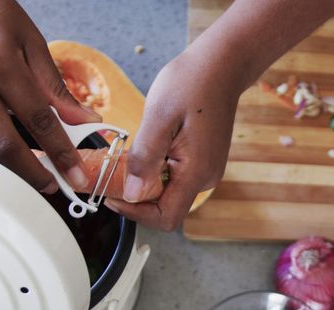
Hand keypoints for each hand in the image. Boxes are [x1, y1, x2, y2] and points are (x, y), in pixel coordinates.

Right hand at [0, 0, 100, 192]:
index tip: (76, 176)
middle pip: (1, 142)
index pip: (39, 120)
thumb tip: (85, 121)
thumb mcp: (29, 39)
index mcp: (0, 62)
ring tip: (14, 179)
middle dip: (30, 172)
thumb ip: (54, 84)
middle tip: (48, 186)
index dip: (62, 153)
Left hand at [104, 46, 241, 230]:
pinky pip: (174, 176)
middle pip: (165, 207)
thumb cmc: (193, 83)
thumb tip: (130, 194)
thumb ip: (144, 157)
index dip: (135, 213)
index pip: (165, 218)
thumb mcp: (159, 116)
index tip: (111, 194)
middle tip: (113, 166)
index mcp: (196, 172)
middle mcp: (205, 178)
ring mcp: (206, 171)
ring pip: (168, 191)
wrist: (221, 66)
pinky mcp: (202, 162)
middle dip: (135, 193)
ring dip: (144, 177)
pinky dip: (155, 166)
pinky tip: (150, 142)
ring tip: (132, 148)